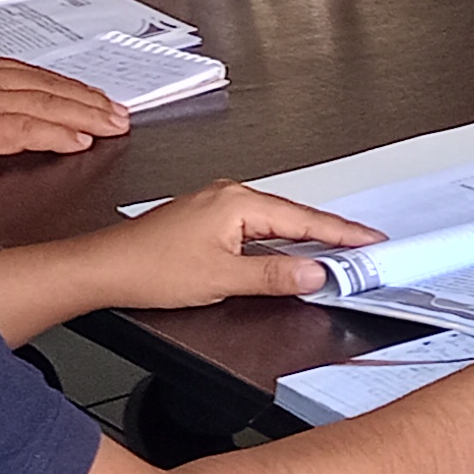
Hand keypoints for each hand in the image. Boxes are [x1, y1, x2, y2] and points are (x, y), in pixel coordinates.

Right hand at [0, 55, 133, 176]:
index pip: (28, 74)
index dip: (65, 86)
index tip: (91, 96)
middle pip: (45, 84)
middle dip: (86, 97)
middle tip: (118, 111)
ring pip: (43, 102)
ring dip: (84, 113)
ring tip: (112, 125)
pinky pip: (23, 128)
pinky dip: (55, 132)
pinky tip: (78, 139)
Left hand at [75, 183, 368, 310]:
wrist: (104, 268)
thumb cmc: (149, 267)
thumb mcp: (222, 278)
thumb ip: (274, 276)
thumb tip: (314, 273)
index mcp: (238, 202)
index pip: (305, 220)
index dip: (342, 234)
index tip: (369, 241)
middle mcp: (229, 195)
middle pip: (294, 217)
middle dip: (330, 235)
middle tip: (362, 250)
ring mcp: (217, 205)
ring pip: (275, 222)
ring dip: (304, 238)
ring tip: (335, 253)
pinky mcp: (207, 219)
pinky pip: (256, 227)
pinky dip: (279, 240)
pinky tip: (288, 253)